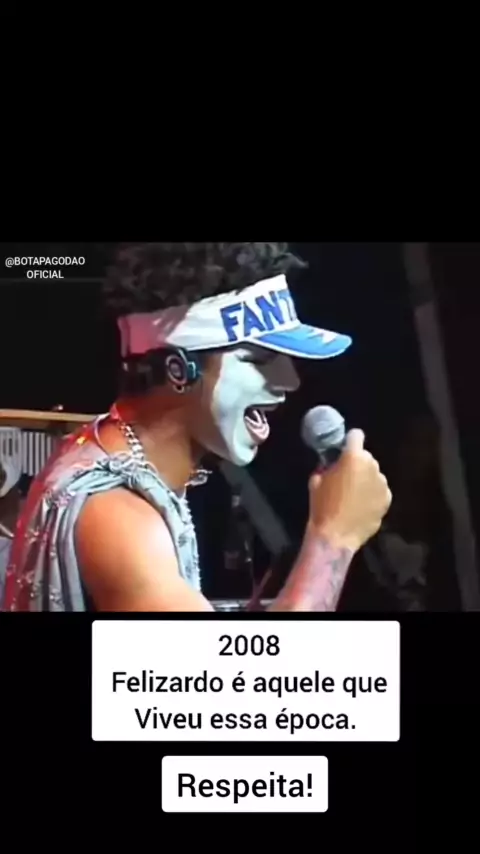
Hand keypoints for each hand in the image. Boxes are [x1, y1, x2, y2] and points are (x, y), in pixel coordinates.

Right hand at [308, 428, 391, 552]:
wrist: (336, 536)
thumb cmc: (322, 506)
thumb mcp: (316, 480)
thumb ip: (328, 465)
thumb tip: (333, 463)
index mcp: (353, 457)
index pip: (356, 435)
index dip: (350, 441)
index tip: (345, 449)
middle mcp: (372, 466)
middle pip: (366, 456)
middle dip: (358, 463)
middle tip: (347, 477)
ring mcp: (382, 484)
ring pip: (374, 474)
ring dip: (366, 479)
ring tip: (354, 494)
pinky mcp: (387, 499)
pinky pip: (380, 490)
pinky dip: (373, 494)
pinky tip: (362, 505)